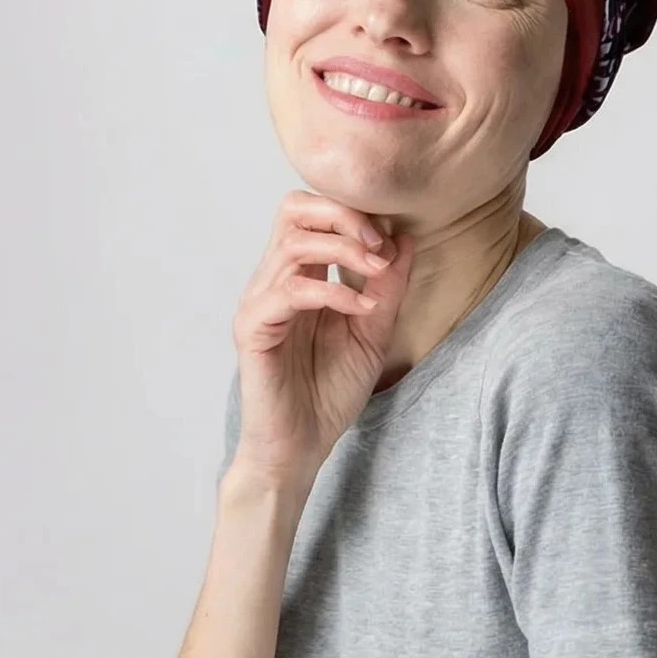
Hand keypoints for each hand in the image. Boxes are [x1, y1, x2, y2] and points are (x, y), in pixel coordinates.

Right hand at [230, 190, 414, 486]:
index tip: (390, 236)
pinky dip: (333, 292)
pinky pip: (290, 291)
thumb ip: (387, 286)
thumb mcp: (373, 332)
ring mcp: (259, 302)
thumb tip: (403, 237)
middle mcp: (273, 281)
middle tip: (379, 243)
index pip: (311, 212)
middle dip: (343, 215)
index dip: (352, 211)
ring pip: (294, 244)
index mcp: (299, 276)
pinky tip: (360, 308)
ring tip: (377, 274)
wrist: (298, 448)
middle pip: (294, 210)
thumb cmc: (329, 392)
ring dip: (344, 250)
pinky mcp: (253, 329)